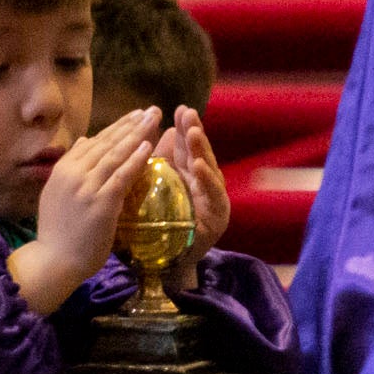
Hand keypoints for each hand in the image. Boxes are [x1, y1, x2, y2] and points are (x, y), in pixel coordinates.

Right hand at [8, 107, 157, 316]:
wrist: (54, 261)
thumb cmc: (58, 232)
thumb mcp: (57, 192)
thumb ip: (71, 166)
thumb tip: (84, 140)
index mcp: (63, 169)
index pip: (95, 141)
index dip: (117, 127)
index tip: (135, 115)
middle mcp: (73, 173)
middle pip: (107, 143)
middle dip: (131, 124)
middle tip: (151, 110)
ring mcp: (86, 187)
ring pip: (115, 155)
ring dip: (137, 135)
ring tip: (153, 120)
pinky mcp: (100, 203)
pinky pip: (121, 176)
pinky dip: (135, 160)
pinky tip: (149, 147)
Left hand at [156, 105, 230, 285]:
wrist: (165, 265)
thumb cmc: (158, 225)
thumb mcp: (156, 188)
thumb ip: (158, 162)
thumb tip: (156, 130)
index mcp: (187, 175)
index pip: (186, 147)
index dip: (184, 128)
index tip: (179, 109)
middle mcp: (203, 184)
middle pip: (199, 154)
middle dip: (194, 132)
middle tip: (188, 113)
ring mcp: (213, 200)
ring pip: (209, 170)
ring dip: (202, 151)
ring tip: (193, 133)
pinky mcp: (217, 218)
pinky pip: (213, 196)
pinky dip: (207, 180)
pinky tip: (199, 166)